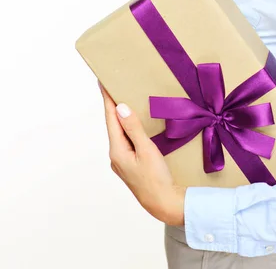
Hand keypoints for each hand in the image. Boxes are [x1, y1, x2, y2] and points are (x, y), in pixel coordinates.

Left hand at [98, 80, 185, 225]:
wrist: (163, 203)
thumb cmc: (156, 178)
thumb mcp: (147, 150)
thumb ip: (134, 128)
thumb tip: (121, 108)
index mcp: (117, 150)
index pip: (110, 118)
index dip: (107, 99)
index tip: (102, 83)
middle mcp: (116, 155)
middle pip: (113, 125)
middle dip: (113, 106)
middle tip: (113, 87)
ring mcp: (122, 161)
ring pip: (120, 133)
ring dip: (121, 117)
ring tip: (123, 101)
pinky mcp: (130, 165)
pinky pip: (126, 141)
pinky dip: (128, 129)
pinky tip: (134, 126)